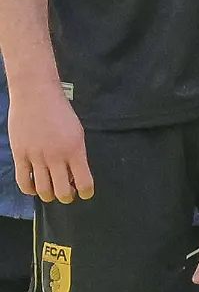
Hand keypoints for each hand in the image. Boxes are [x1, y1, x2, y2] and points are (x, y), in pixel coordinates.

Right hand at [8, 83, 92, 202]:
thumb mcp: (77, 132)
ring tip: (51, 191)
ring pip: (43, 190)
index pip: (84, 183)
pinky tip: (34, 187)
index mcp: (75, 150)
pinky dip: (30, 190)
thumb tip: (75, 175)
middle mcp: (56, 157)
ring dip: (49, 196)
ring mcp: (36, 157)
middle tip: (67, 193)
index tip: (85, 193)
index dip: (86, 192)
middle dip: (67, 197)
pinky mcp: (20, 155)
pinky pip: (23, 182)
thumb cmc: (59, 111)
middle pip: (62, 192)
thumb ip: (77, 154)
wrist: (36, 94)